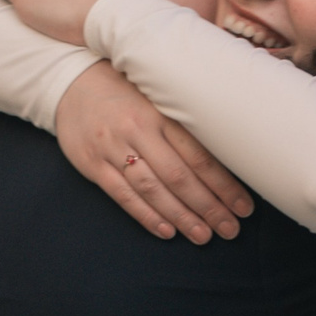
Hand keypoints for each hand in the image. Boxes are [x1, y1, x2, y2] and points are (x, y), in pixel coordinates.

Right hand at [54, 61, 254, 244]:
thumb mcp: (157, 96)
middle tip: (230, 229)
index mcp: (161, 112)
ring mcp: (113, 147)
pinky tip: (167, 231)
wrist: (71, 80)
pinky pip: (122, 195)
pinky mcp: (93, 163)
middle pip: (179, 176)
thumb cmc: (126, 91)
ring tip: (203, 235)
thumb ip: (185, 122)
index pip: (199, 155)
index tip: (244, 206)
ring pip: (152, 189)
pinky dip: (146, 215)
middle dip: (208, 206)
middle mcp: (138, 130)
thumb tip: (229, 153)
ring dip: (181, 216)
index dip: (224, 185)